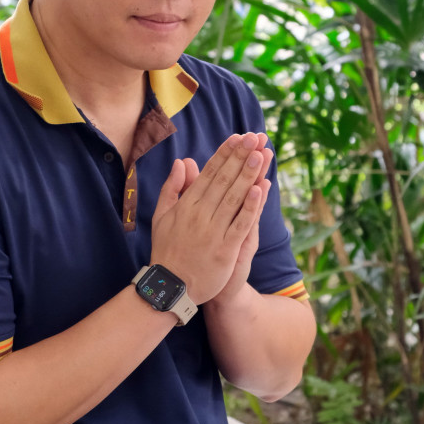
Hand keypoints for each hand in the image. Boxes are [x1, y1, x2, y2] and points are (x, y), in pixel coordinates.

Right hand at [150, 133, 271, 305]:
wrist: (170, 287)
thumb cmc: (167, 250)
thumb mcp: (162, 216)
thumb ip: (172, 188)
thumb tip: (182, 162)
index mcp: (186, 205)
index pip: (208, 173)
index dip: (224, 154)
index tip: (237, 137)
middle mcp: (200, 214)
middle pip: (224, 180)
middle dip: (240, 156)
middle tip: (255, 136)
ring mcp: (213, 232)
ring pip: (234, 198)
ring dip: (248, 174)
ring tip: (261, 154)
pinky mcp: (225, 250)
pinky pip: (240, 224)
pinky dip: (251, 206)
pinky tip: (260, 189)